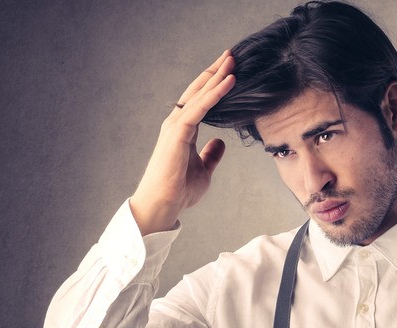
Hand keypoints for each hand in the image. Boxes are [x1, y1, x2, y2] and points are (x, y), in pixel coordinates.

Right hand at [130, 50, 235, 234]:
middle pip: (199, 90)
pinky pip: (200, 107)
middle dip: (215, 71)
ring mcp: (176, 126)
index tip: (230, 71)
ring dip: (216, 76)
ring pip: (199, 94)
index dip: (215, 84)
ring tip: (232, 59)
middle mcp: (178, 123)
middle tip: (231, 54)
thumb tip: (220, 143)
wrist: (164, 204)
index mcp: (184, 130)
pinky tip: (229, 81)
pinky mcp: (178, 132)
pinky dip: (216, 93)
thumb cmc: (179, 191)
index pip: (201, 100)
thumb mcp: (204, 170)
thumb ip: (211, 154)